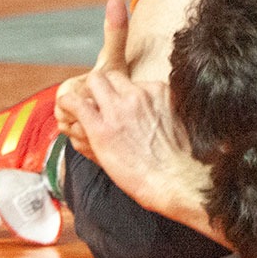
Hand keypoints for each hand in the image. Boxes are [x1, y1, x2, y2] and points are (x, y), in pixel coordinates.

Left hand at [64, 0, 210, 221]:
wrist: (180, 182)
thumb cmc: (187, 162)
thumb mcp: (187, 124)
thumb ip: (173, 112)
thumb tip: (177, 115)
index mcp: (160, 92)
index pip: (133, 81)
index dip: (123, 94)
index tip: (122, 110)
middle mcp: (139, 95)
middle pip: (110, 75)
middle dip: (103, 89)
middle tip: (98, 107)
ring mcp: (119, 110)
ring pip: (93, 82)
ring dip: (86, 94)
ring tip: (83, 110)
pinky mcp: (101, 129)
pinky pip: (76, 102)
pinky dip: (70, 104)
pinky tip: (69, 114)